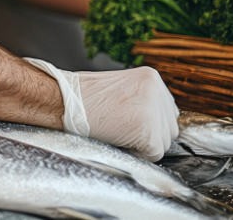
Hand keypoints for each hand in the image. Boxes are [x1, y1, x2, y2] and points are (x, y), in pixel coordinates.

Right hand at [25, 58, 178, 160]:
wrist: (62, 101)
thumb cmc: (83, 98)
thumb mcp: (120, 88)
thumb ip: (142, 99)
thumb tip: (157, 120)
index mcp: (152, 78)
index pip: (167, 111)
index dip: (148, 122)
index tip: (126, 121)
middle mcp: (158, 91)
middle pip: (169, 128)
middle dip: (149, 134)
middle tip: (120, 127)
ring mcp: (154, 111)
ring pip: (163, 143)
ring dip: (142, 144)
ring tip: (117, 131)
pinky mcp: (148, 131)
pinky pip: (153, 154)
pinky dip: (136, 154)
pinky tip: (117, 138)